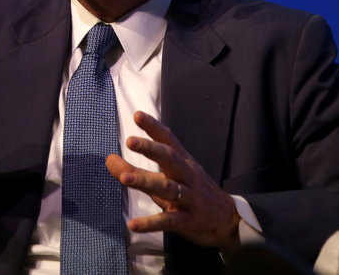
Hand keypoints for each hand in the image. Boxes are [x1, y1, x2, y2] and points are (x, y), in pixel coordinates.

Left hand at [105, 111, 240, 250]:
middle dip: (151, 149)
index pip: (169, 140)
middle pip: (170, 159)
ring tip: (124, 178)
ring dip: (146, 182)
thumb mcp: (167, 179)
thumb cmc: (192, 193)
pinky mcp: (189, 221)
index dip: (154, 127)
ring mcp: (190, 198)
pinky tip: (133, 224)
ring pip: (168, 188)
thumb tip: (109, 159)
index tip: (138, 115)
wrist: (229, 221)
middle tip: (130, 141)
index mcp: (183, 163)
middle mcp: (187, 177)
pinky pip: (169, 221)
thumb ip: (138, 169)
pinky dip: (151, 223)